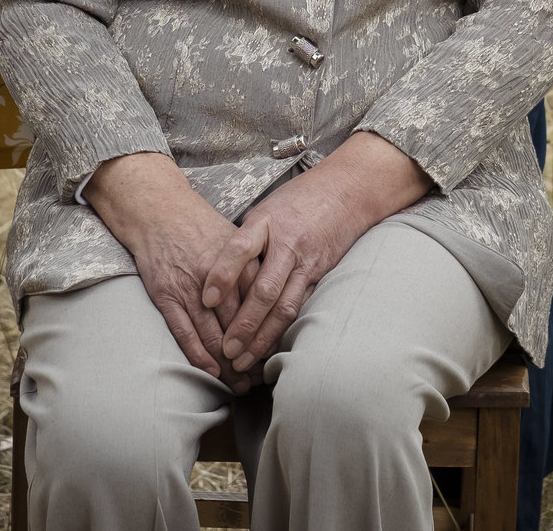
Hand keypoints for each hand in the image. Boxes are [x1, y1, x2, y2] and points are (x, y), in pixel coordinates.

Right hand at [84, 153, 251, 389]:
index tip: (273, 356)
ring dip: (228, 365)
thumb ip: (252, 269)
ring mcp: (190, 288)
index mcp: (239, 261)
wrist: (157, 209)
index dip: (268, 335)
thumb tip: (273, 299)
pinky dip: (199, 356)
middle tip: (260, 379)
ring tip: (240, 385)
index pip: (260, 307)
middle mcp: (217, 277)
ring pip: (213, 336)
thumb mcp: (235, 240)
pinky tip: (212, 372)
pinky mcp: (166, 295)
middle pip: (239, 326)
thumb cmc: (199, 225)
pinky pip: (185, 333)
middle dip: (251, 357)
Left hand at [202, 133, 428, 374]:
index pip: (240, 249)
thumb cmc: (299, 199)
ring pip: (284, 307)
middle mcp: (287, 244)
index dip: (222, 275)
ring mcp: (306, 263)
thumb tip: (214, 269)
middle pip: (264, 290)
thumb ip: (245, 238)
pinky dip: (283, 331)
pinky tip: (270, 350)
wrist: (346, 191)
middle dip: (244, 324)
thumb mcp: (266, 208)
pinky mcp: (319, 276)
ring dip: (263, 338)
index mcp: (266, 221)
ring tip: (244, 360)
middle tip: (225, 349)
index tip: (206, 300)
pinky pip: (299, 308)